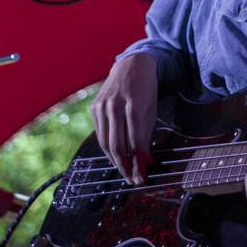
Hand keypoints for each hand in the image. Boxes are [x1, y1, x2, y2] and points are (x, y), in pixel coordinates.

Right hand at [91, 54, 157, 184]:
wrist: (131, 66)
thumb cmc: (145, 90)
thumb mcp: (152, 110)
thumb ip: (146, 136)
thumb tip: (145, 163)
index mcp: (135, 104)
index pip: (135, 142)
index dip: (138, 163)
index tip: (143, 178)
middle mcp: (115, 105)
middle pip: (117, 145)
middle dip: (126, 167)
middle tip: (133, 181)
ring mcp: (102, 106)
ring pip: (106, 143)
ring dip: (115, 162)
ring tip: (125, 173)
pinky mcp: (94, 107)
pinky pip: (100, 134)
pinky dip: (107, 149)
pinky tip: (116, 158)